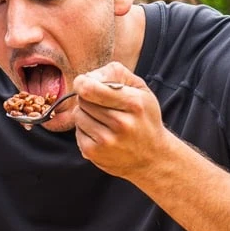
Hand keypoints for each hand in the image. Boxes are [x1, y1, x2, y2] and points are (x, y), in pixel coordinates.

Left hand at [72, 61, 172, 180]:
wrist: (152, 156)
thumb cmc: (143, 117)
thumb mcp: (140, 89)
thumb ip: (116, 74)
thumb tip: (87, 76)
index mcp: (133, 103)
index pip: (90, 89)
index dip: (82, 83)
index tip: (83, 83)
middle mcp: (121, 123)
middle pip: (83, 100)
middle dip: (88, 98)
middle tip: (102, 105)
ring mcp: (106, 140)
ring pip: (78, 115)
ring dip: (86, 114)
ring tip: (103, 120)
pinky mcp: (94, 153)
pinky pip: (77, 131)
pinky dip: (85, 130)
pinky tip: (101, 133)